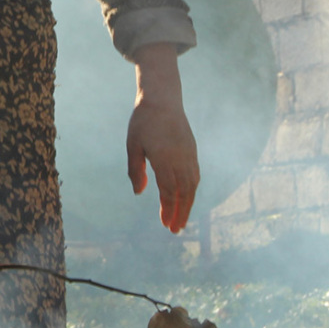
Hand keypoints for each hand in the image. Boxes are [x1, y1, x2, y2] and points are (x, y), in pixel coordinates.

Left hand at [126, 42, 200, 232]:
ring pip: (192, 185)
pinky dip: (192, 190)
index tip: (166, 225)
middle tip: (176, 230)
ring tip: (182, 218)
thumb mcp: (133, 145)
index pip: (169, 191)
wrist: (163, 97)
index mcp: (165, 159)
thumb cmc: (143, 121)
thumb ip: (136, 170)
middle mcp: (180, 158)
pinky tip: (187, 197)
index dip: (168, 210)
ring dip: (188, 204)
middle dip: (180, 213)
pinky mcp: (192, 149)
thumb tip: (140, 192)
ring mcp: (189, 154)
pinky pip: (195, 174)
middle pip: (184, 192)